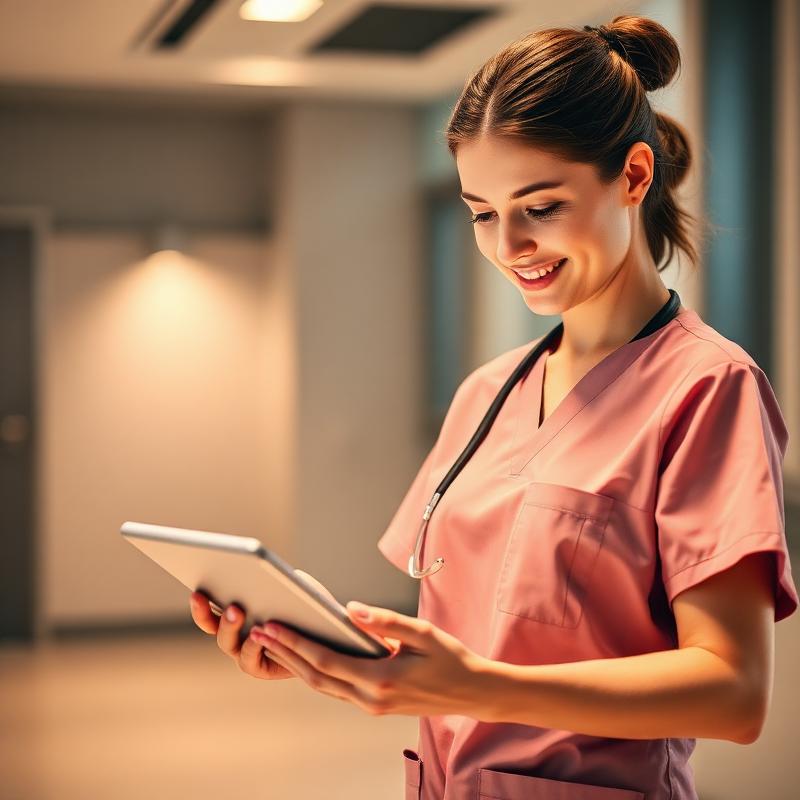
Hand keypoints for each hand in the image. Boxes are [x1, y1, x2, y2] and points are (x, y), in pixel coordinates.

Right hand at [188, 569, 339, 681]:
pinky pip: (249, 659)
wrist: (329, 636)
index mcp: (236, 612)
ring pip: (226, 642)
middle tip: (208, 594)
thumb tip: (264, 573)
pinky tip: (258, 632)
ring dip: (229, 625)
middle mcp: (234, 634)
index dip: (200, 601)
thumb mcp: (296, 585)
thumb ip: (280, 578)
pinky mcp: (259, 668)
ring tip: (237, 609)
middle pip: (211, 625)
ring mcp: (244, 652)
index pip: (209, 607)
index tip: (196, 588)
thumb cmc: (309, 605)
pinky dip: (253, 645)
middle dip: (205, 611)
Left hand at [249, 601, 489, 717]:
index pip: (326, 660)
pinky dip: (315, 672)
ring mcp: (371, 706)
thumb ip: (385, 621)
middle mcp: (371, 699)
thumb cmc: (451, 659)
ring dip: (296, 664)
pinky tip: (304, 656)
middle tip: (259, 632)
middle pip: (316, 677)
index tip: (273, 626)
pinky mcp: (374, 705)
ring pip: (323, 686)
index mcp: (381, 680)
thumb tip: (351, 609)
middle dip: (285, 653)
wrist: (473, 693)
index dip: (296, 643)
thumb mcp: (423, 633)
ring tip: (274, 642)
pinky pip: (336, 689)